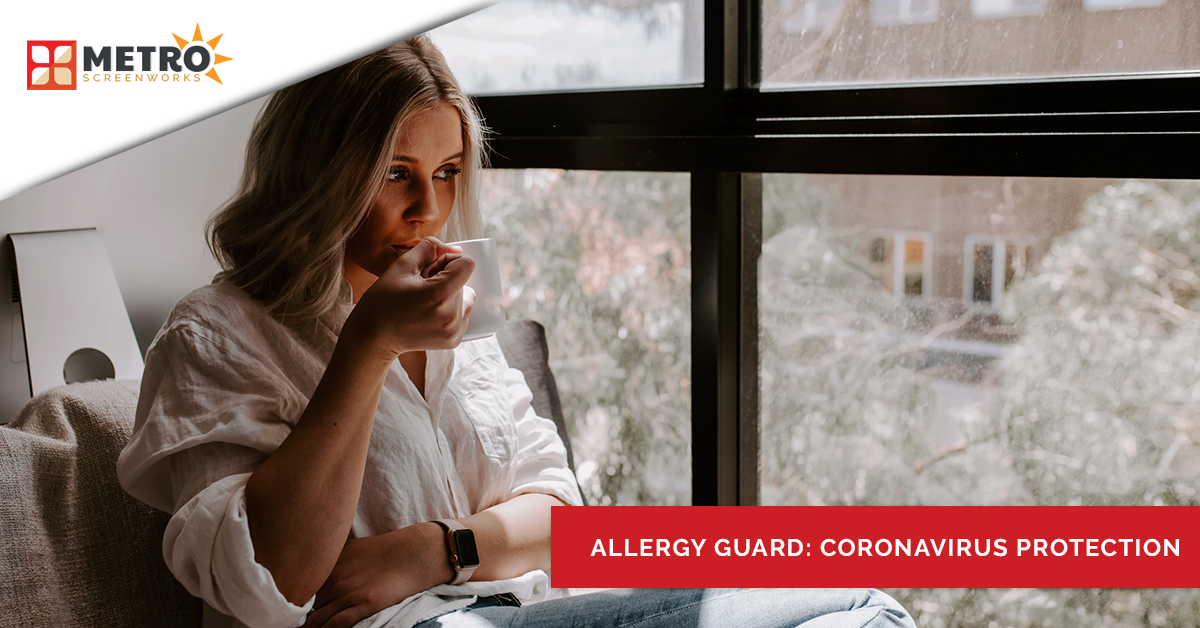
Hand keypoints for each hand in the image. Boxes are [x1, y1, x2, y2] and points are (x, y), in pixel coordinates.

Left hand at [301, 524, 450, 627]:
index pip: (299, 589)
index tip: (284, 613)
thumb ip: (331, 561)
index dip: (291, 603)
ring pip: (316, 620)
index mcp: (329, 565)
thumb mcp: (351, 548)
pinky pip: (337, 625)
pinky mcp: (365, 604)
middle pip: (305, 607)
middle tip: (291, 627)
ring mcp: (349, 593)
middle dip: (297, 619)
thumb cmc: (385, 549)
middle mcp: (335, 579)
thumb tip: (314, 570)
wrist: (414, 552)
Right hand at [344, 237, 476, 358]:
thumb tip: (456, 249)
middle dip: (446, 279)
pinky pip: (463, 314)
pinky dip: (449, 310)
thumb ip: (430, 249)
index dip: (448, 261)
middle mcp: (452, 316)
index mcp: (440, 295)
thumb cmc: (382, 301)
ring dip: (450, 295)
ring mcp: (454, 331)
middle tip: (420, 290)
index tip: (429, 271)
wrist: (373, 337)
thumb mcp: (402, 266)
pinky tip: (428, 314)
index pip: (467, 265)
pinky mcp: (453, 340)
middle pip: (465, 282)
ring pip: (466, 298)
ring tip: (424, 303)